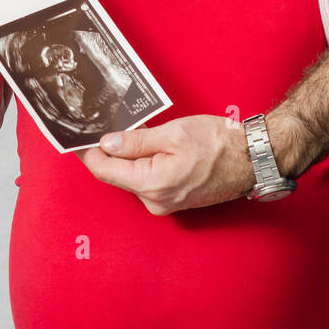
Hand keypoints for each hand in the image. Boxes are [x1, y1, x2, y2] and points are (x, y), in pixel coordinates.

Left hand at [74, 114, 255, 214]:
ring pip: (133, 177)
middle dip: (110, 150)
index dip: (88, 152)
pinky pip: (148, 181)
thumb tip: (107, 143)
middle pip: (117, 174)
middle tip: (105, 124)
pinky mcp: (173, 200)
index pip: (105, 170)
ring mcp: (165, 204)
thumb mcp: (173, 132)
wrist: (253, 158)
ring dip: (129, 156)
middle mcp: (155, 201)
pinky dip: (144, 164)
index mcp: (152, 184)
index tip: (75, 137)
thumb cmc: (220, 144)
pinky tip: (151, 145)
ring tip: (135, 130)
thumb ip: (136, 140)